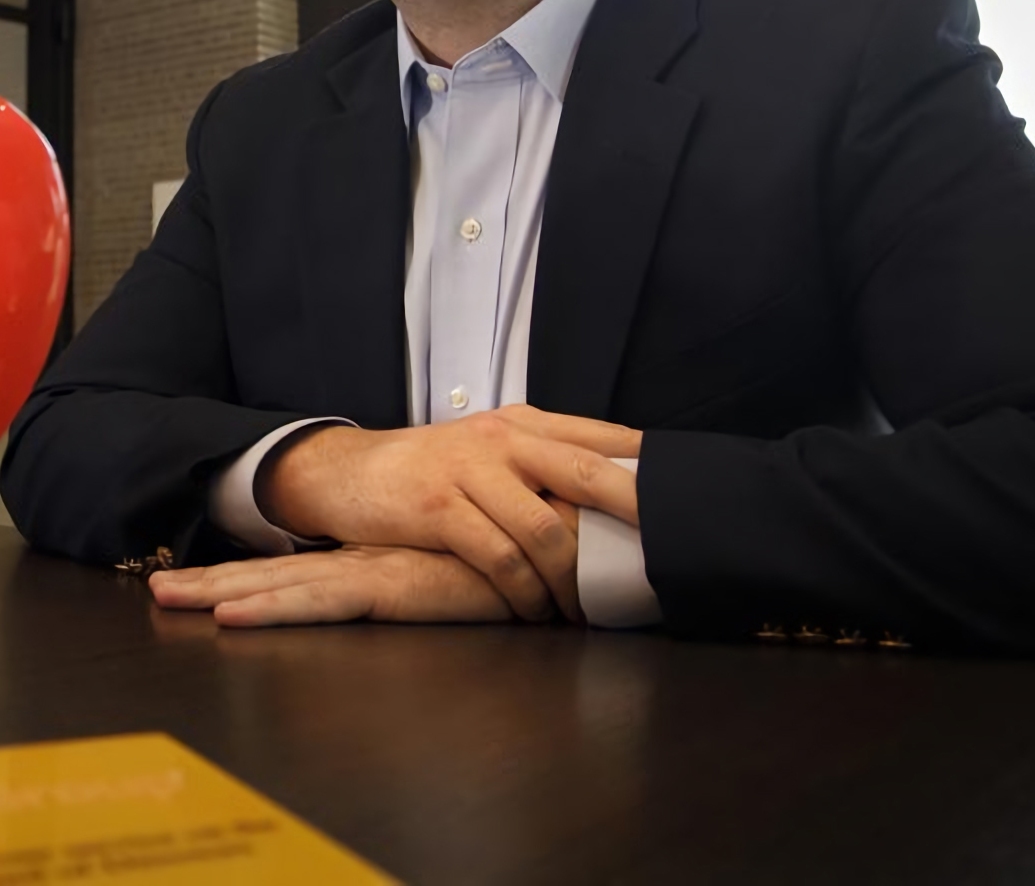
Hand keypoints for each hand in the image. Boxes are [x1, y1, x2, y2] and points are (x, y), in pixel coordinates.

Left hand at [149, 545, 514, 625]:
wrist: (563, 543)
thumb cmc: (523, 561)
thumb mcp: (469, 580)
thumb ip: (445, 581)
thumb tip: (432, 590)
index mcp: (375, 561)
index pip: (297, 571)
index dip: (248, 576)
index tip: (197, 586)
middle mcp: (364, 561)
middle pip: (273, 575)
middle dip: (212, 582)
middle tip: (155, 589)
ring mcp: (373, 570)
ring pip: (280, 586)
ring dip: (219, 592)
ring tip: (164, 596)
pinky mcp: (392, 586)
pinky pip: (320, 603)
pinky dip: (271, 610)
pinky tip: (228, 617)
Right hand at [261, 405, 638, 623]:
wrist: (345, 472)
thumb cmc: (427, 472)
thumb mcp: (485, 452)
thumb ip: (538, 466)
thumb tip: (607, 506)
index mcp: (523, 423)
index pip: (601, 438)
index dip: (648, 467)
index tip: (688, 497)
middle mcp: (502, 439)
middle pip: (587, 472)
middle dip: (636, 514)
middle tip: (669, 554)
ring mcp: (470, 471)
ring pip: (544, 530)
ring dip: (570, 580)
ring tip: (578, 610)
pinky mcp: (439, 508)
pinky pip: (499, 558)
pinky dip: (523, 593)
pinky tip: (531, 611)